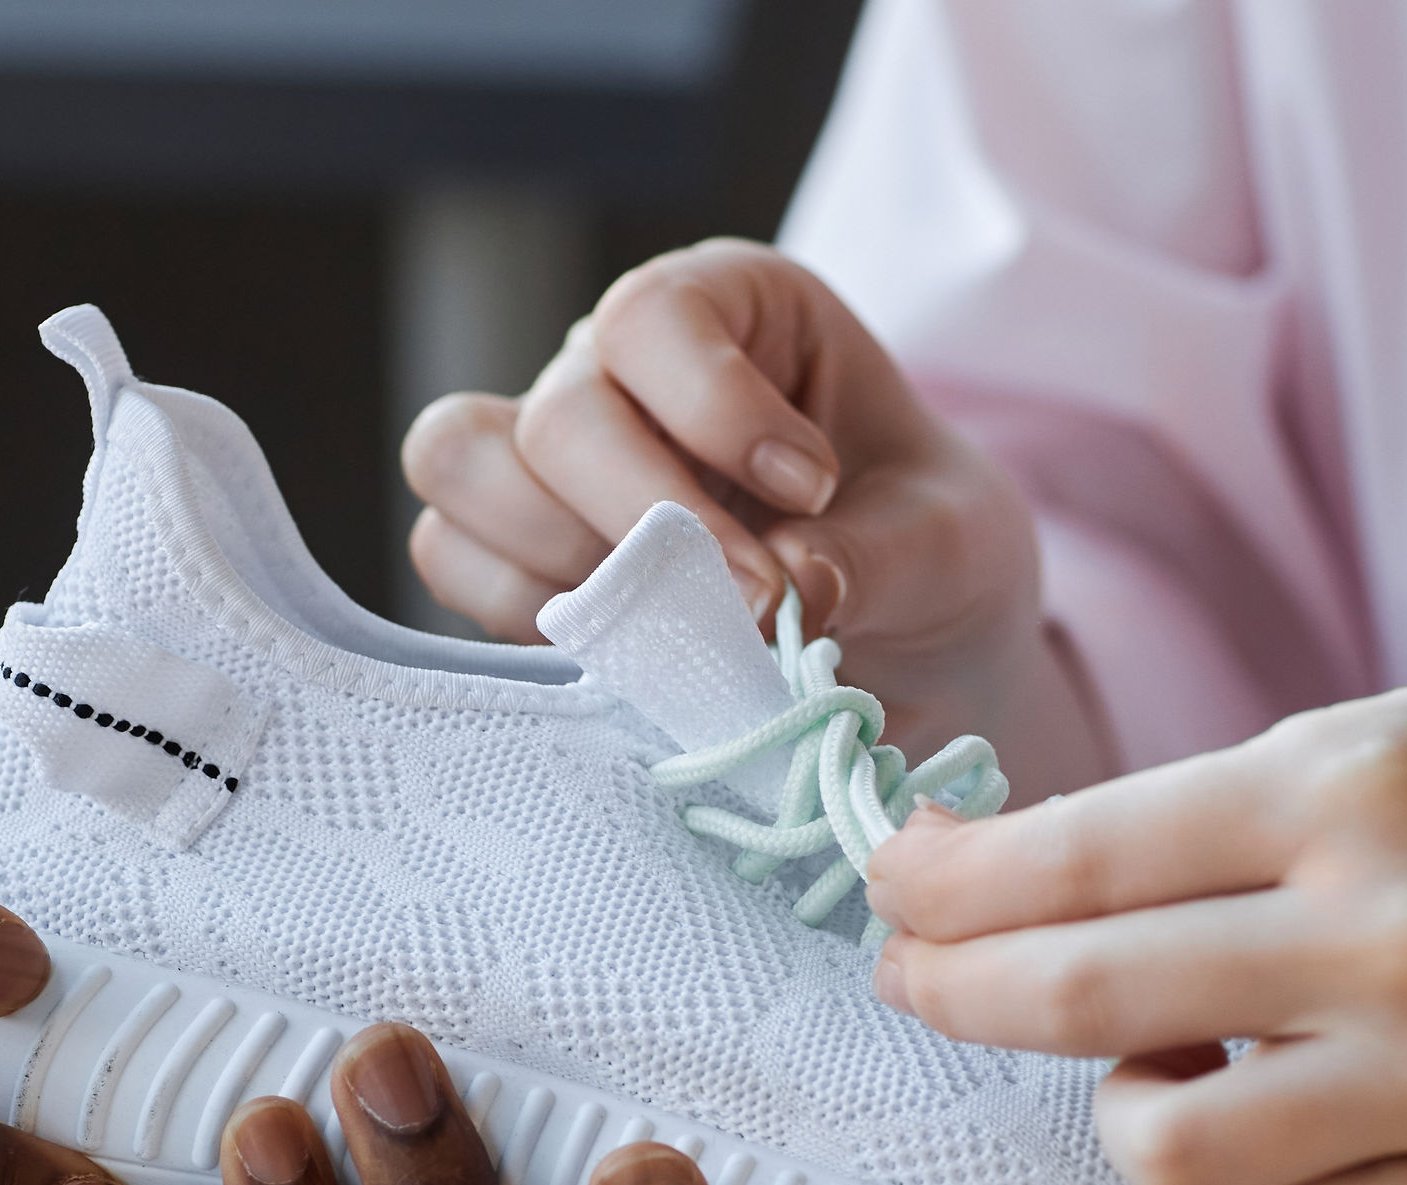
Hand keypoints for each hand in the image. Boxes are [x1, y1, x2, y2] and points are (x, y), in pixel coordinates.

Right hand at [401, 238, 1090, 774]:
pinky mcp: (520, 549)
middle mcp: (619, 368)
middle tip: (759, 606)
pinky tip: (631, 653)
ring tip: (681, 627)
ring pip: (463, 471)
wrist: (911, 642)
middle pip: (558, 413)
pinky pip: (454, 558)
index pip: (653, 316)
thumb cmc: (926, 551)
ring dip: (563, 563)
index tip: (813, 489)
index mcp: (730, 309)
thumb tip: (788, 590)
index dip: (711, 406)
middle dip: (649, 522)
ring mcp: (554, 459)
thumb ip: (883, 558)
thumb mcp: (952, 543)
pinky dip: (521, 614)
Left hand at [866, 689, 1406, 1184]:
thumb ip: (1193, 825)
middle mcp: (1402, 927)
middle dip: (957, 991)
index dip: (945, 887)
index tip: (889, 890)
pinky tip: (1289, 1130)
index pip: (1079, 857)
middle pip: (1087, 1000)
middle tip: (919, 980)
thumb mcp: (1373, 748)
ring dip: (1123, 1114)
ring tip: (1164, 1066)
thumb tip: (975, 885)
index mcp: (1354, 785)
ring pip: (1173, 1153)